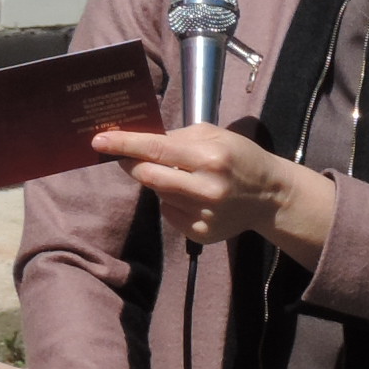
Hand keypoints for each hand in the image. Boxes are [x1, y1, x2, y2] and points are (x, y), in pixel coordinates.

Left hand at [93, 125, 338, 258]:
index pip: (155, 149)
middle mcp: (206, 188)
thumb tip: (139, 141)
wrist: (270, 196)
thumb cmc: (240, 157)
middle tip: (126, 157)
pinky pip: (168, 213)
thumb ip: (177, 137)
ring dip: (158, 182)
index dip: (124, 145)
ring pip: (158, 195)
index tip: (98, 141)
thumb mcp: (215, 135)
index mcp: (210, 157)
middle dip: (132, 164)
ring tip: (182, 176)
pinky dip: (171, 202)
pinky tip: (192, 196)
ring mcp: (203, 214)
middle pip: (148, 177)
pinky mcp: (200, 233)